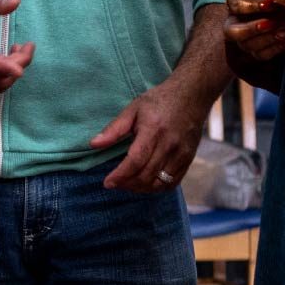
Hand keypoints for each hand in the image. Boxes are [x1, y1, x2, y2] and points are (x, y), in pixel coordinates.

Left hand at [92, 69, 210, 192]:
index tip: (107, 183)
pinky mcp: (189, 159)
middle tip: (115, 183)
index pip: (136, 160)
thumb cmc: (159, 101)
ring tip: (127, 184)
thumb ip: (114, 129)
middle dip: (127, 184)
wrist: (191, 96)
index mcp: (153, 130)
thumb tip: (93, 145)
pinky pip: (173, 182)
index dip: (120, 175)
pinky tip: (145, 183)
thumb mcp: (133, 109)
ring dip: (141, 189)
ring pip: (160, 183)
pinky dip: (157, 188)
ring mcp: (181, 154)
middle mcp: (169, 145)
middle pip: (147, 175)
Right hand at [223, 0, 284, 67]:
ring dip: (268, 38)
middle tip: (272, 23)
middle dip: (252, 29)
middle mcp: (235, 22)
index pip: (235, 5)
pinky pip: (262, 55)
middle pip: (233, 32)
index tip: (269, 3)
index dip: (251, 5)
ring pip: (248, 45)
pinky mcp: (256, 51)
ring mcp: (244, 39)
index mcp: (236, 2)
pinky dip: (276, 48)